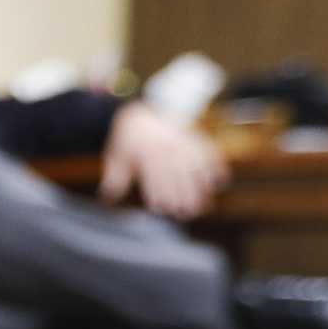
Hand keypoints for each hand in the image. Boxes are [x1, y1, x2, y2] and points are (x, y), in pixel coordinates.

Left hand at [100, 101, 228, 220]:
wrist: (137, 115)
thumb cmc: (125, 143)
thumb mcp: (116, 158)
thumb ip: (114, 178)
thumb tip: (106, 199)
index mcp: (145, 152)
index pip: (154, 174)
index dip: (158, 191)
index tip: (161, 208)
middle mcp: (166, 146)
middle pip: (176, 172)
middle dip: (182, 193)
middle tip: (187, 214)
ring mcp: (181, 141)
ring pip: (194, 165)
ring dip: (201, 186)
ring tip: (205, 206)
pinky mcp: (192, 138)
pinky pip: (207, 151)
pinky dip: (216, 165)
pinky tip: (221, 183)